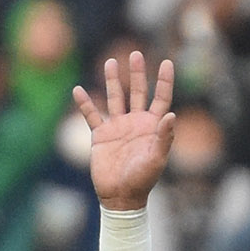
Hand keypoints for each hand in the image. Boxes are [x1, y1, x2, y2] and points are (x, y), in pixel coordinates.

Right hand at [72, 48, 178, 208]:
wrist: (120, 196)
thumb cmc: (143, 180)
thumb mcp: (157, 159)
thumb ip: (164, 137)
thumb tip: (171, 115)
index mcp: (152, 126)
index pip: (160, 98)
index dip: (164, 81)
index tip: (167, 62)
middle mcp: (135, 122)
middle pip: (137, 92)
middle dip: (137, 73)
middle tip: (136, 54)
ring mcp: (117, 127)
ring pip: (115, 98)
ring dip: (112, 80)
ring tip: (111, 62)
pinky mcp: (100, 135)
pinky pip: (91, 115)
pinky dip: (84, 103)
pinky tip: (78, 90)